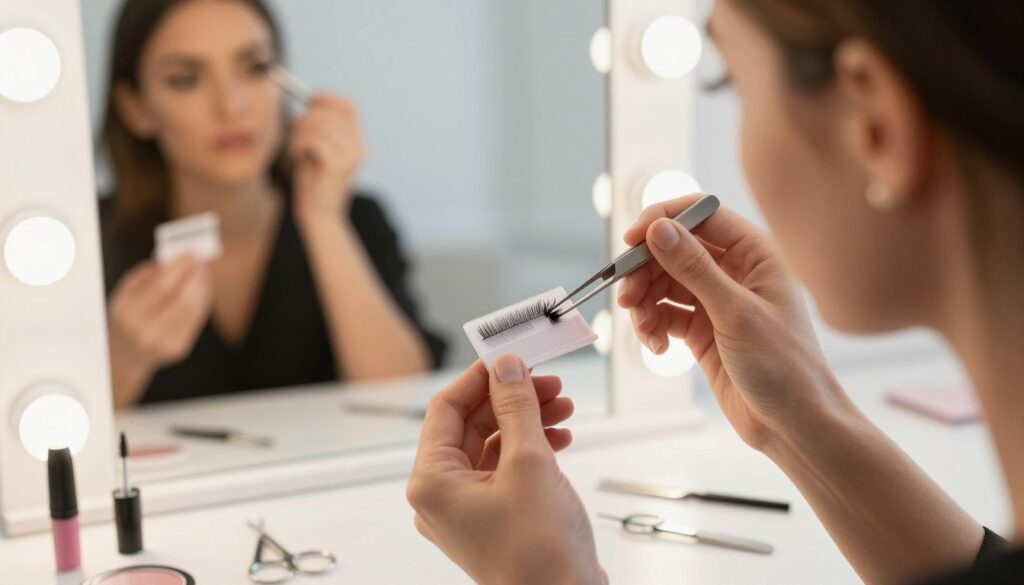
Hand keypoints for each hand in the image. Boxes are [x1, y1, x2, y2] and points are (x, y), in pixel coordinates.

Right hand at [107, 254, 212, 370]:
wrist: (123, 355)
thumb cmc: (124, 317)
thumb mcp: (123, 293)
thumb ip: (144, 275)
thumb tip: (172, 259)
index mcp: (128, 316)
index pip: (159, 289)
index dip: (178, 269)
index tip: (189, 252)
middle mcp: (146, 332)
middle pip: (181, 301)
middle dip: (194, 276)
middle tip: (199, 259)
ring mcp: (165, 343)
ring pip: (192, 310)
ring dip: (201, 286)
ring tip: (202, 269)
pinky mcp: (179, 349)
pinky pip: (195, 319)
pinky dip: (201, 299)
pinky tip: (201, 286)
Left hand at [289, 94, 365, 223]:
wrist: (319, 215)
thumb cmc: (314, 182)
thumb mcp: (318, 148)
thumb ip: (320, 126)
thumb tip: (310, 97)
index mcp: (358, 142)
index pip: (348, 106)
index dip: (327, 98)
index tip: (308, 100)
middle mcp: (360, 147)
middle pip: (329, 113)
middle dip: (305, 117)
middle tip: (293, 131)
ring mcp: (352, 157)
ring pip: (319, 124)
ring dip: (299, 133)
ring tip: (296, 147)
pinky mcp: (339, 166)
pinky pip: (314, 140)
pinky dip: (299, 144)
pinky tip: (297, 156)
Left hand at [407, 356, 604, 584]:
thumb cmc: (540, 553)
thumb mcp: (529, 463)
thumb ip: (516, 407)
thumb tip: (507, 367)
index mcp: (432, 482)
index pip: (446, 408)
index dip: (479, 377)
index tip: (510, 357)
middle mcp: (441, 497)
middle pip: (470, 425)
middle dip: (512, 399)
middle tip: (548, 382)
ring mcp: (465, 511)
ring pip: (491, 446)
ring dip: (527, 421)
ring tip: (563, 408)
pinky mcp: (492, 519)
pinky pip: (503, 470)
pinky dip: (530, 449)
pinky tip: (560, 437)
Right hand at [618, 195, 849, 450]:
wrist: (794, 425)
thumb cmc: (784, 367)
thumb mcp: (736, 313)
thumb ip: (694, 268)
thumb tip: (658, 228)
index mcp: (756, 254)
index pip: (700, 215)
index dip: (662, 221)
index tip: (630, 240)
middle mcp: (735, 271)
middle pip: (673, 251)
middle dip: (645, 271)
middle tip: (627, 297)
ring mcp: (717, 301)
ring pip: (664, 284)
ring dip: (645, 303)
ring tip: (644, 330)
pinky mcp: (703, 331)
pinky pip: (665, 315)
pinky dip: (653, 327)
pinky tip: (658, 347)